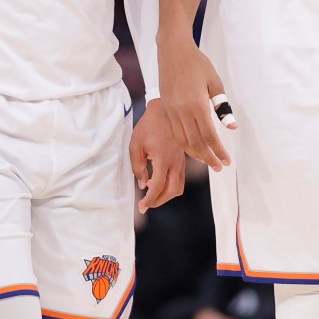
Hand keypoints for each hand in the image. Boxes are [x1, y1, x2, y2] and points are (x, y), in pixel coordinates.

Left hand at [129, 100, 185, 214]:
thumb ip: (138, 167)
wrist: (165, 111)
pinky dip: (171, 187)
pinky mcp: (182, 158)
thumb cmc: (148, 126)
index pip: (157, 187)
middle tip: (146, 205)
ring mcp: (181, 161)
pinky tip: (159, 184)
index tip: (141, 207)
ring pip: (178, 187)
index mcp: (163, 159)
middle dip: (158, 202)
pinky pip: (180, 179)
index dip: (149, 200)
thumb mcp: (136, 145)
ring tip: (152, 196)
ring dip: (166, 196)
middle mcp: (175, 162)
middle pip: (171, 192)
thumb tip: (143, 184)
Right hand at [157, 33, 234, 171]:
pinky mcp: (165, 109)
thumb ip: (222, 105)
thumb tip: (232, 126)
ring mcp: (171, 111)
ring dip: (196, 154)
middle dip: (208, 157)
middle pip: (195, 143)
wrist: (173, 51)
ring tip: (207, 160)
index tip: (226, 161)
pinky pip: (174, 133)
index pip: (209, 136)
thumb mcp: (215, 82)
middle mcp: (181, 111)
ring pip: (183, 141)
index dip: (218, 151)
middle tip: (219, 166)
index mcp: (196, 104)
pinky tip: (192, 147)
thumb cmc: (197, 64)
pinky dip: (184, 144)